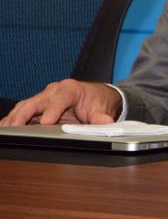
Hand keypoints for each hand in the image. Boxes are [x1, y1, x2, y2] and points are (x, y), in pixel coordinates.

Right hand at [0, 79, 119, 126]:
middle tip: (16, 127)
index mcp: (71, 89)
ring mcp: (44, 98)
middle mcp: (54, 91)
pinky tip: (4, 128)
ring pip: (26, 106)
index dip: (53, 110)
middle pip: (37, 101)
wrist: (95, 97)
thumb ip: (101, 118)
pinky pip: (22, 111)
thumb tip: (106, 123)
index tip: (46, 122)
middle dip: (25, 114)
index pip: (60, 98)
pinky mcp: (37, 106)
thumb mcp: (101, 109)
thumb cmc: (96, 101)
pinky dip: (13, 119)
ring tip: (6, 129)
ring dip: (15, 118)